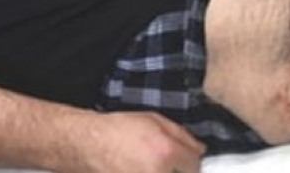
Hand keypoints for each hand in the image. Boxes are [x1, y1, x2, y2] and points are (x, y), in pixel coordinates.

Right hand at [57, 111, 205, 172]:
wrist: (89, 145)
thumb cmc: (120, 129)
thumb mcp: (155, 121)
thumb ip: (182, 136)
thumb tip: (200, 150)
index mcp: (166, 152)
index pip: (194, 165)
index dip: (191, 160)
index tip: (184, 158)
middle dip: (179, 170)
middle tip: (167, 163)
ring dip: (165, 172)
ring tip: (150, 164)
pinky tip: (140, 167)